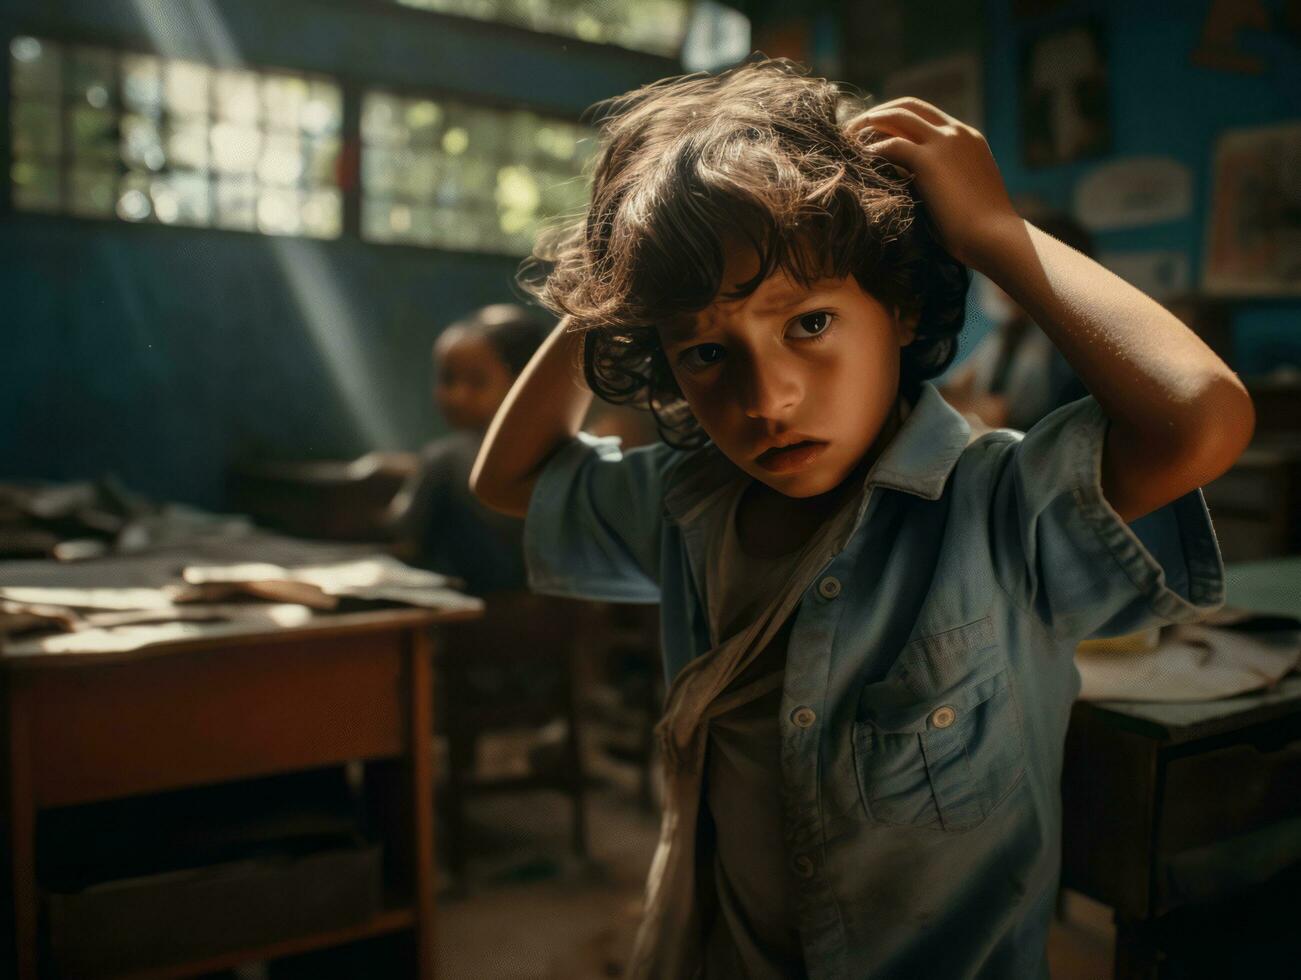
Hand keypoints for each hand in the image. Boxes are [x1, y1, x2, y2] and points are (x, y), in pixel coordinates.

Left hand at [846, 98, 1018, 267]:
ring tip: (845, 142)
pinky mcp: (930, 160)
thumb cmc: (980, 231)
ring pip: (896, 116)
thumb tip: (909, 186)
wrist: (996, 238)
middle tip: (852, 131)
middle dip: (877, 114)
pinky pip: (891, 144)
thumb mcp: (962, 194)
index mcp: (967, 138)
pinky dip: (871, 150)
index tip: (873, 133)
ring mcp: (944, 142)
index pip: (925, 114)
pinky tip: (858, 161)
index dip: (895, 119)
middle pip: (908, 106)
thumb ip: (940, 180)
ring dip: (867, 126)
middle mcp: (956, 132)